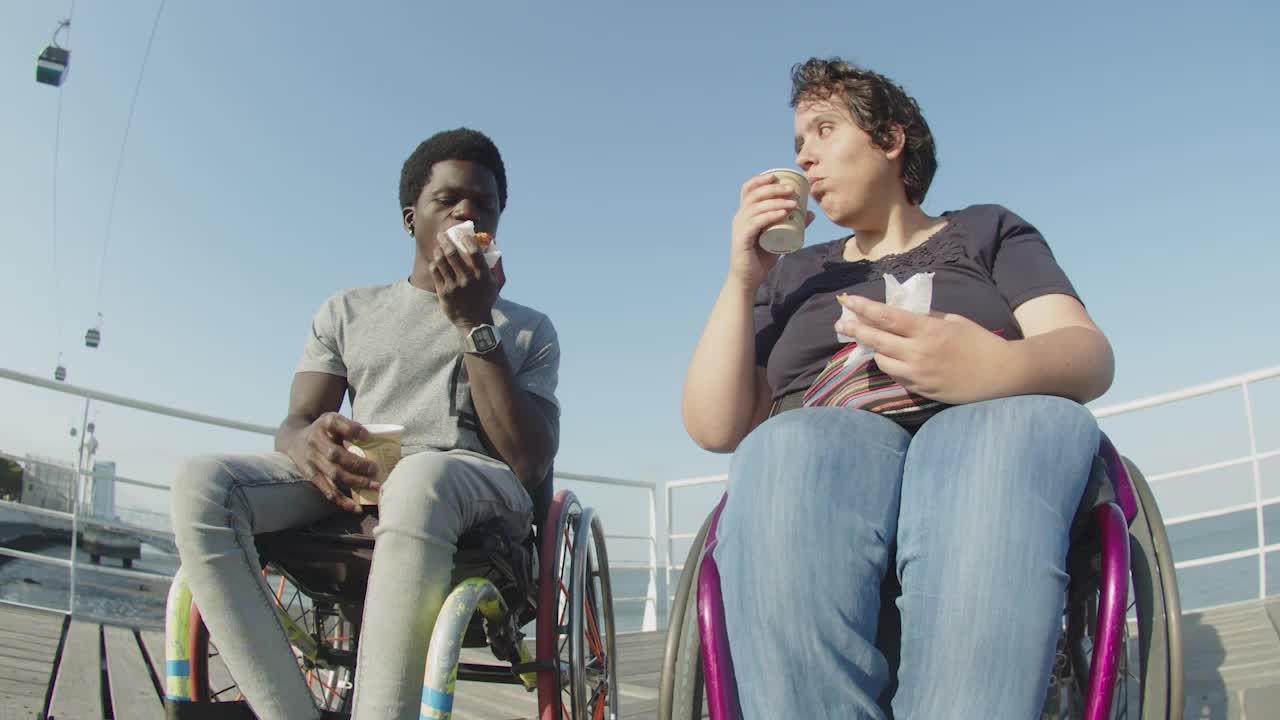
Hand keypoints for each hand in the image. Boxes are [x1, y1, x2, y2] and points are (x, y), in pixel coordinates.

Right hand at [285, 412, 376, 512]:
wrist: (293, 439)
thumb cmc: (322, 430)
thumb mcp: (332, 420)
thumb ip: (349, 427)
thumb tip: (370, 438)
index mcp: (323, 424)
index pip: (335, 424)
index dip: (351, 430)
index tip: (367, 436)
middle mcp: (315, 442)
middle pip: (335, 454)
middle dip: (357, 463)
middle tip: (375, 469)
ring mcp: (312, 461)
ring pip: (333, 474)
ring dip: (354, 482)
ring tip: (372, 486)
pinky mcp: (311, 476)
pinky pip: (327, 490)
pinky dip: (342, 500)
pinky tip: (356, 508)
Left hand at [431, 232, 502, 328]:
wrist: (474, 322)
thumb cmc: (486, 299)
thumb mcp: (497, 283)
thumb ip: (497, 265)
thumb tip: (493, 245)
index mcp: (482, 275)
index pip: (474, 251)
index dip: (467, 239)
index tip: (463, 235)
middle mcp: (468, 279)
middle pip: (453, 253)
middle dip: (446, 240)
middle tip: (442, 234)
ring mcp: (454, 286)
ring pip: (441, 260)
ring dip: (438, 250)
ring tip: (438, 247)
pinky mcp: (443, 292)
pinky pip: (435, 271)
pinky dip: (434, 263)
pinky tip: (436, 261)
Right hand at [728, 174, 815, 288]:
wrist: (749, 279)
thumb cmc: (762, 258)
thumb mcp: (780, 237)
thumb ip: (793, 225)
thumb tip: (810, 213)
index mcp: (745, 214)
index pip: (748, 189)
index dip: (761, 179)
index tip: (777, 177)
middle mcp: (740, 217)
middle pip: (754, 194)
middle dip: (774, 189)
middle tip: (792, 190)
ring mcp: (740, 228)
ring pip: (756, 207)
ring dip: (776, 202)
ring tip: (794, 204)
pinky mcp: (742, 239)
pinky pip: (756, 223)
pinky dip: (770, 216)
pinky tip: (782, 213)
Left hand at [835, 295, 1010, 403]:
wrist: (1002, 375)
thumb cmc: (980, 342)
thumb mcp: (953, 322)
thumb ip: (925, 318)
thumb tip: (901, 316)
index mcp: (928, 330)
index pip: (887, 317)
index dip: (864, 309)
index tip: (847, 301)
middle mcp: (919, 353)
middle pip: (876, 340)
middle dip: (854, 330)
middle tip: (839, 323)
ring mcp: (918, 374)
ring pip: (882, 361)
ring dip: (874, 349)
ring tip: (868, 340)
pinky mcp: (921, 390)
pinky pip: (896, 376)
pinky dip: (890, 365)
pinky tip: (889, 357)